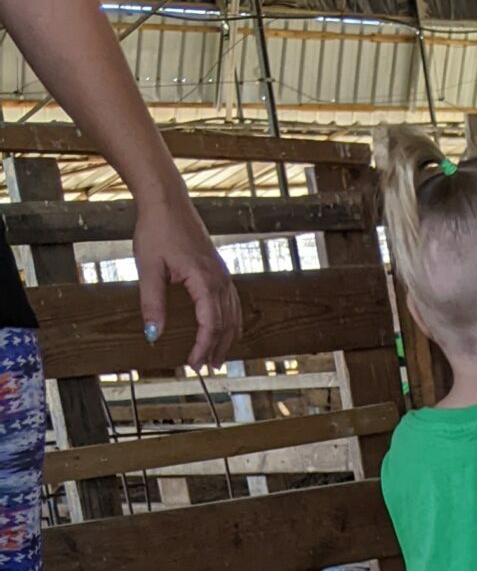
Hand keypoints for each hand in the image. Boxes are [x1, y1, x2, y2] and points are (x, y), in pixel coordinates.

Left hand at [130, 185, 240, 369]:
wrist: (167, 202)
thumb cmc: (157, 231)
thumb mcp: (149, 269)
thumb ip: (152, 304)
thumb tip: (153, 335)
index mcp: (204, 281)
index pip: (211, 324)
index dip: (203, 347)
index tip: (193, 365)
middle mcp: (219, 280)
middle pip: (226, 324)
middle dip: (217, 348)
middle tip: (205, 369)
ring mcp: (223, 275)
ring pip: (233, 315)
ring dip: (226, 338)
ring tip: (217, 356)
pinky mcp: (219, 271)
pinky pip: (233, 303)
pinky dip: (231, 321)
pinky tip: (226, 329)